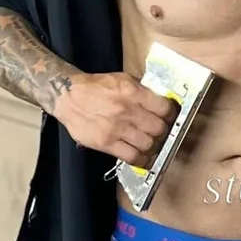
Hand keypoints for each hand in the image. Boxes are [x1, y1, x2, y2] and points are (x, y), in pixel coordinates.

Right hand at [56, 72, 178, 165]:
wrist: (68, 97)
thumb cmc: (97, 87)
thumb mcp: (122, 79)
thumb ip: (142, 91)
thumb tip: (161, 102)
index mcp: (133, 92)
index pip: (164, 108)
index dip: (172, 115)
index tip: (171, 118)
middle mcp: (127, 111)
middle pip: (159, 129)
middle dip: (164, 132)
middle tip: (163, 133)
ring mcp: (116, 129)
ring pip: (148, 145)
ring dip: (155, 147)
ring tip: (153, 145)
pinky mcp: (106, 143)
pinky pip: (132, 157)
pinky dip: (142, 160)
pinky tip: (145, 158)